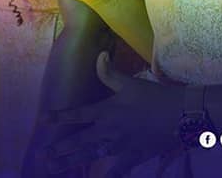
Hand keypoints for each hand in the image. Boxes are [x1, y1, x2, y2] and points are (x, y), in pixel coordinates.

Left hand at [40, 52, 181, 175]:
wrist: (179, 116)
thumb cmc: (154, 97)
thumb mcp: (131, 83)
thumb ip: (110, 73)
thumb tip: (99, 56)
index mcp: (106, 111)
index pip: (77, 115)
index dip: (59, 118)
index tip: (42, 121)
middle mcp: (108, 131)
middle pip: (79, 141)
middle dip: (60, 149)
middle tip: (43, 156)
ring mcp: (120, 147)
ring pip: (92, 155)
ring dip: (73, 162)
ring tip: (55, 169)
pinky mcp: (133, 156)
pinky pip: (118, 169)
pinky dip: (110, 176)